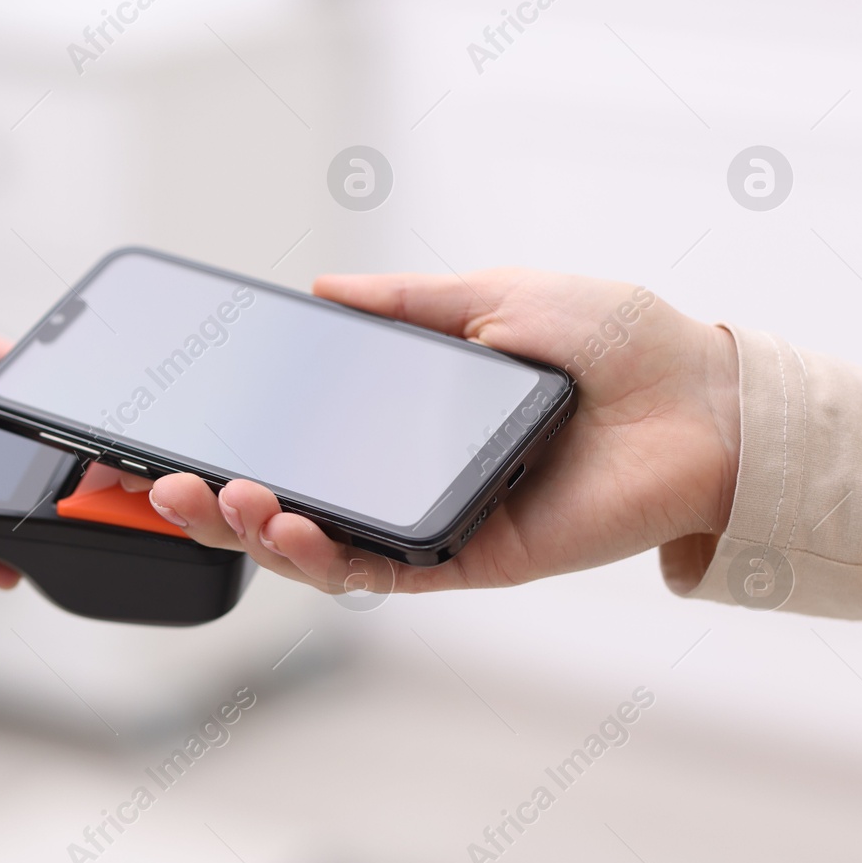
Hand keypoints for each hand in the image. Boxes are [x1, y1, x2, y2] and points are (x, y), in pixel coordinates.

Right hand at [141, 269, 740, 594]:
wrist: (704, 397)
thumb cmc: (615, 341)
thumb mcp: (492, 296)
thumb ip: (402, 305)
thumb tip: (320, 289)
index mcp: (407, 420)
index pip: (296, 440)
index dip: (227, 442)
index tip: (166, 433)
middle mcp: (409, 478)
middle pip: (287, 503)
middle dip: (210, 501)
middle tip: (158, 482)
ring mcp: (436, 523)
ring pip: (319, 549)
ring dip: (252, 531)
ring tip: (211, 499)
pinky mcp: (472, 559)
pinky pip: (382, 573)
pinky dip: (324, 556)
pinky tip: (284, 527)